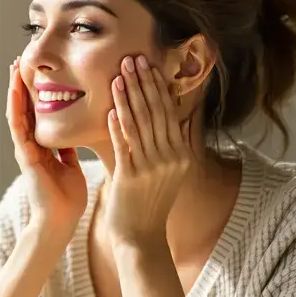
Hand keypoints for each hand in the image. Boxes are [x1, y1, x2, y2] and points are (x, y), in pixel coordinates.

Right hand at [7, 57, 86, 241]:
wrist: (60, 221)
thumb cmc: (68, 199)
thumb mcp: (71, 167)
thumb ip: (68, 151)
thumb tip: (74, 136)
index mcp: (44, 148)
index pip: (39, 114)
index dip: (39, 92)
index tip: (41, 71)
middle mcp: (31, 145)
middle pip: (26, 108)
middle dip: (24, 85)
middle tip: (22, 59)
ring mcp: (25, 149)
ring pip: (18, 112)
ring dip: (15, 90)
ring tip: (14, 67)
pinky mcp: (25, 155)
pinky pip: (18, 126)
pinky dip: (16, 106)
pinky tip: (14, 89)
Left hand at [105, 54, 193, 248]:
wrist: (142, 237)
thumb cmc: (152, 203)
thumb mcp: (173, 172)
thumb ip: (176, 144)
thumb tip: (184, 116)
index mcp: (182, 154)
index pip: (169, 112)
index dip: (157, 86)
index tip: (148, 65)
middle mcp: (171, 159)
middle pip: (155, 113)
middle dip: (142, 83)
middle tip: (132, 59)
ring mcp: (151, 168)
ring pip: (138, 125)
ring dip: (128, 98)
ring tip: (118, 76)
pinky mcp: (131, 178)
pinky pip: (124, 146)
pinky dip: (117, 126)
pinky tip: (111, 108)